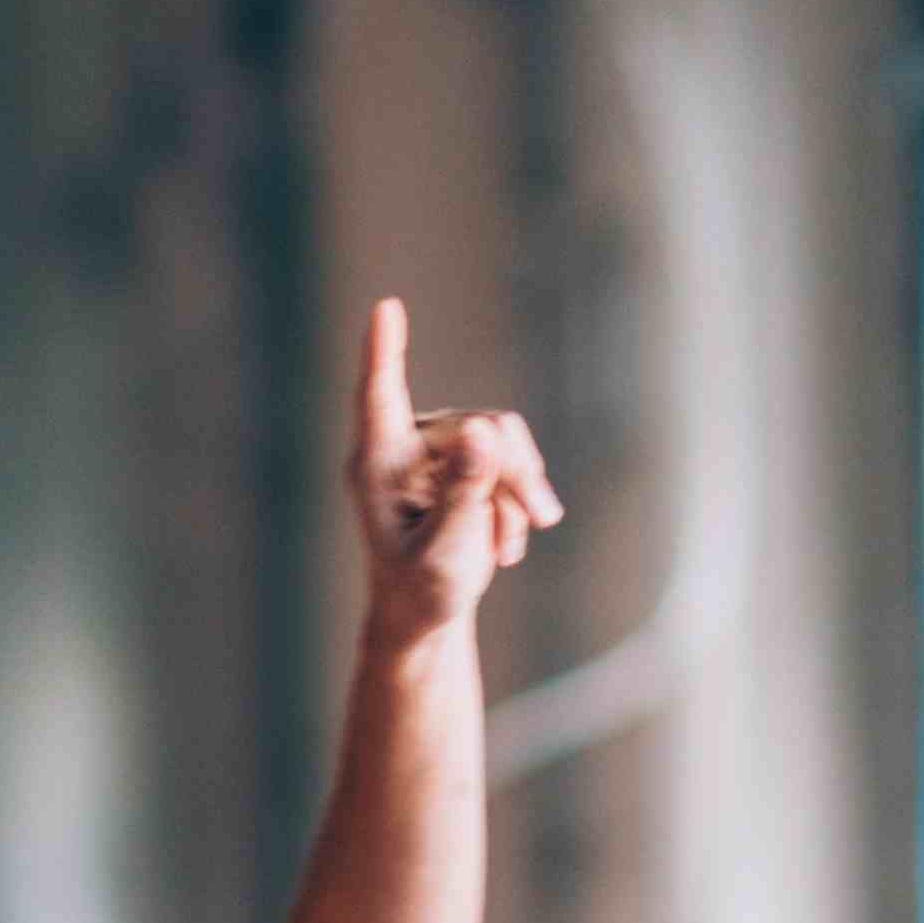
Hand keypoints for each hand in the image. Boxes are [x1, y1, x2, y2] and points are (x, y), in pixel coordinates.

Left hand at [344, 295, 560, 653]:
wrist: (427, 616)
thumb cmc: (421, 589)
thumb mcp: (447, 548)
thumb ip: (465, 490)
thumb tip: (483, 430)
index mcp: (379, 462)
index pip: (381, 394)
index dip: (385, 350)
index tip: (385, 306)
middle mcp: (403, 447)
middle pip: (480, 425)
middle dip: (516, 471)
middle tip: (544, 517)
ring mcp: (434, 451)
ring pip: (502, 439)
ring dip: (520, 491)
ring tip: (508, 549)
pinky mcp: (461, 461)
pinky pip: (510, 460)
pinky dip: (516, 502)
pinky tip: (501, 546)